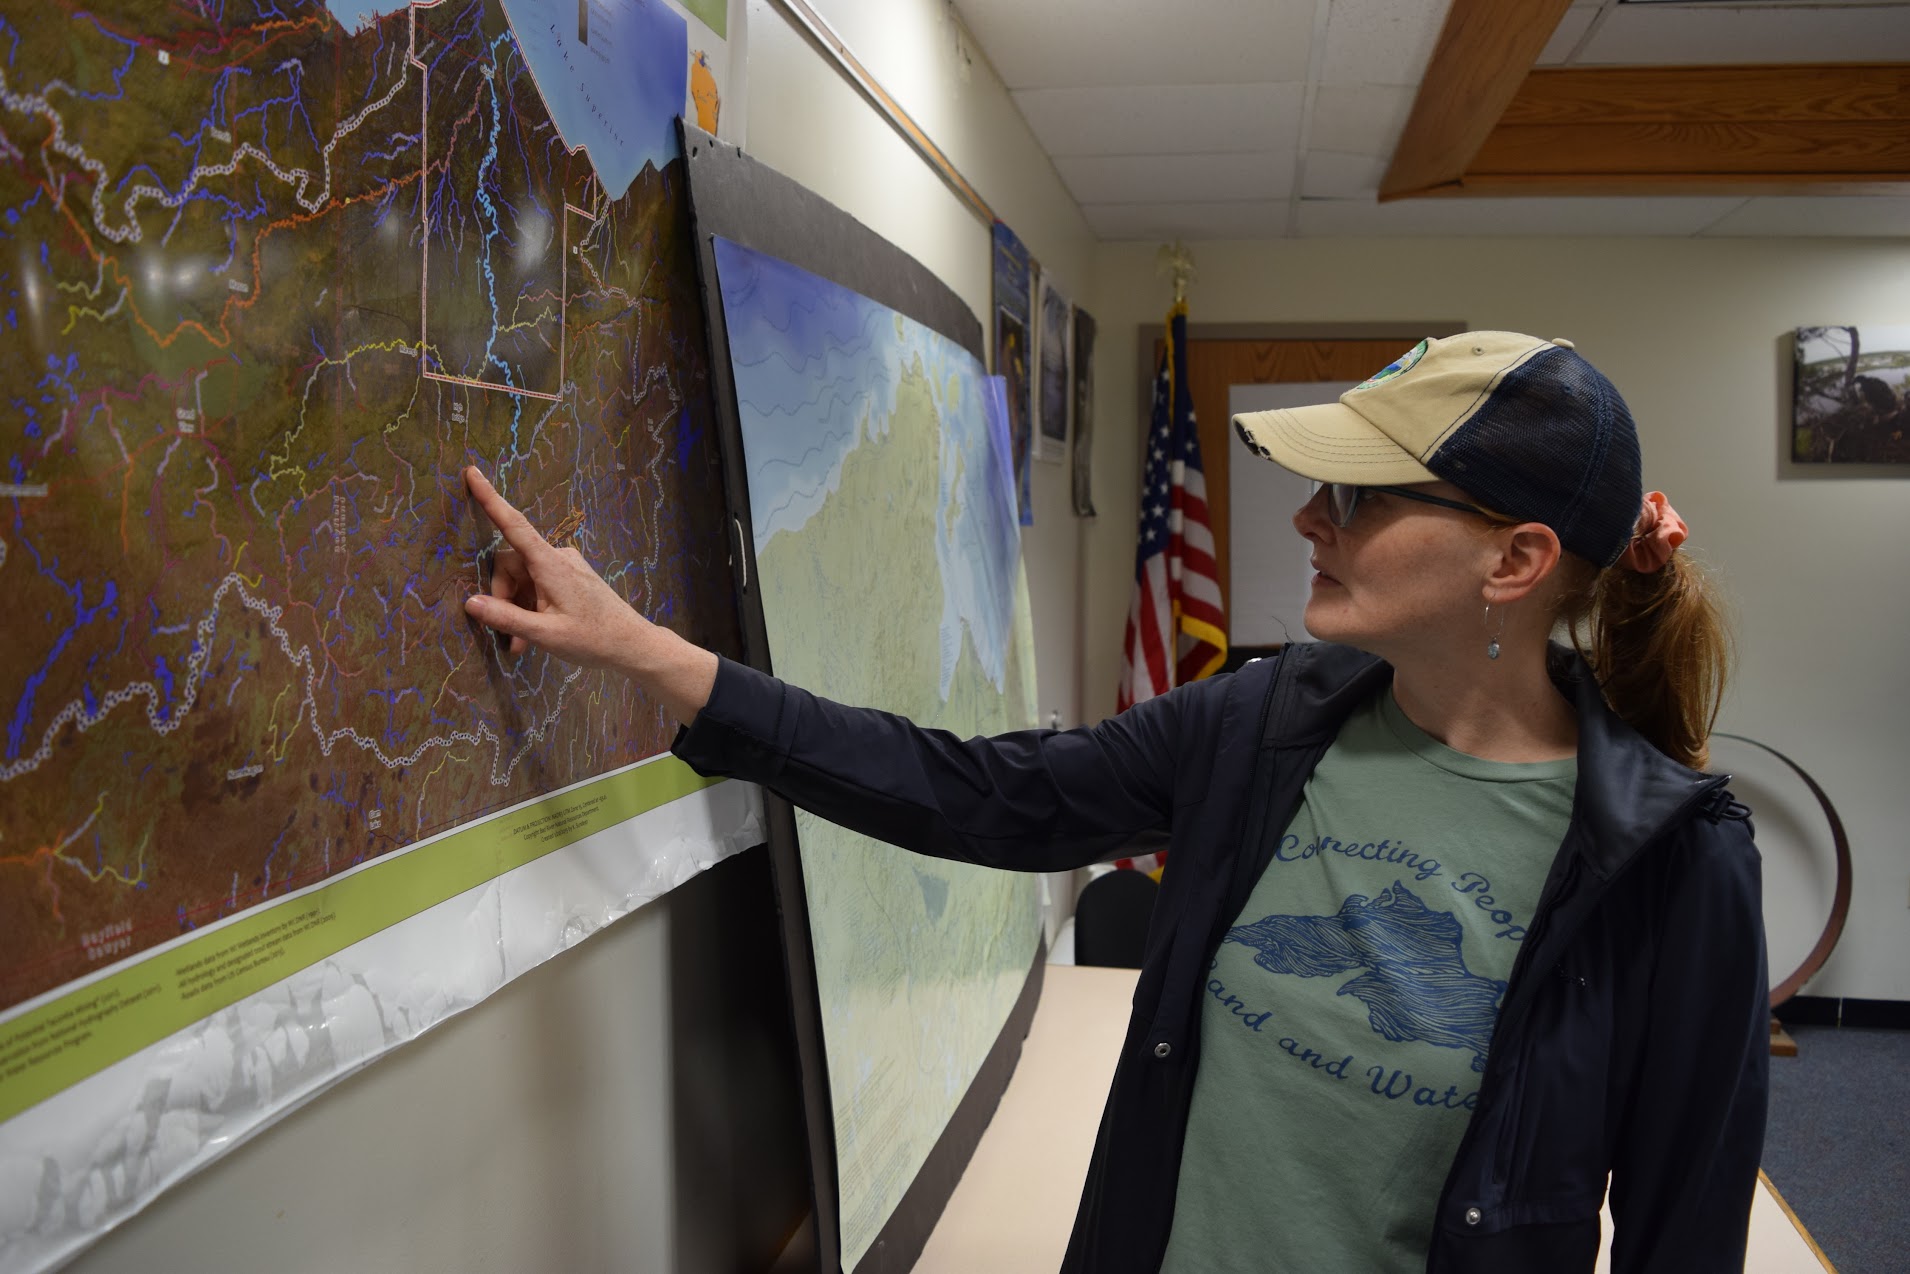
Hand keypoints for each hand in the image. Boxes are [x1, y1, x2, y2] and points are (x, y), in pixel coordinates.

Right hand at [460, 467, 719, 720]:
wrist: (634, 645)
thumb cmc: (593, 640)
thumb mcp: (545, 634)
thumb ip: (506, 618)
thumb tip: (470, 602)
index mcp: (550, 564)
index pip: (513, 524)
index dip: (490, 498)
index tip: (472, 472)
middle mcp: (558, 557)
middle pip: (512, 564)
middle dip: (504, 597)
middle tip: (509, 636)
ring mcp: (567, 566)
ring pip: (524, 579)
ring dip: (517, 608)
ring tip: (521, 644)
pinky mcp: (572, 577)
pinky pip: (539, 585)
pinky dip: (531, 607)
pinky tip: (533, 635)